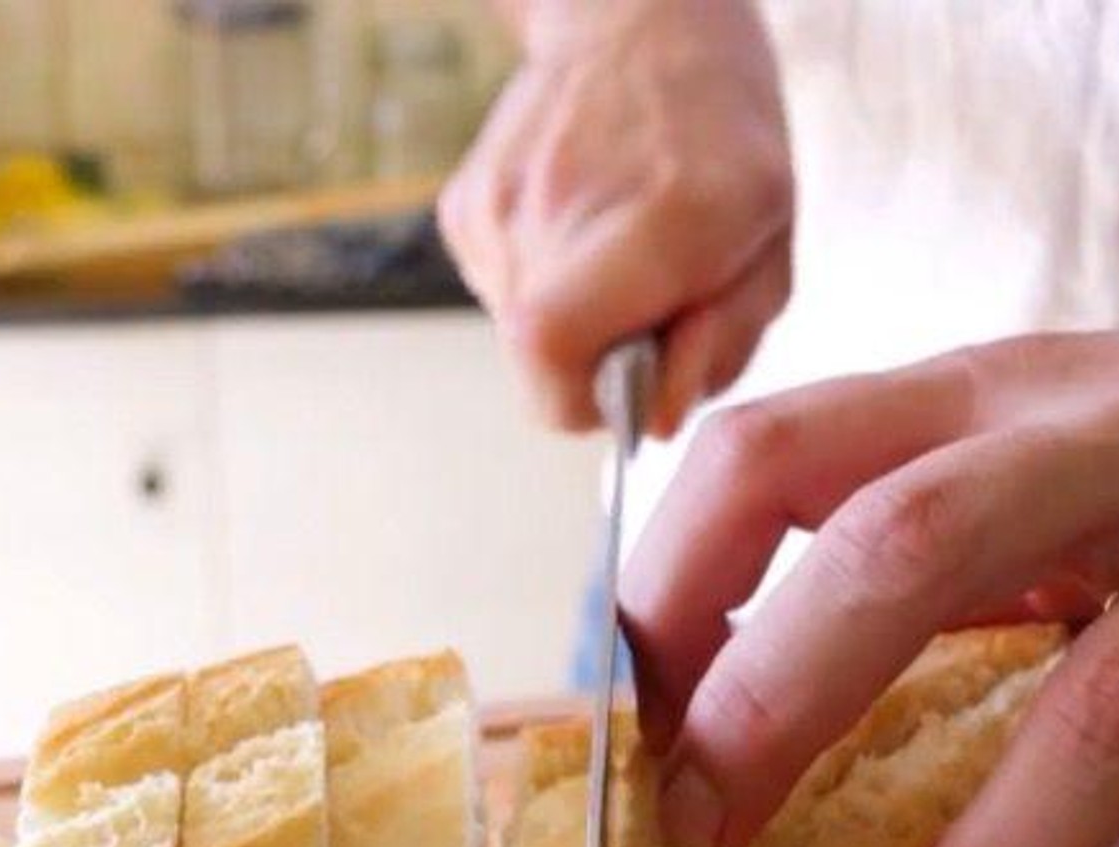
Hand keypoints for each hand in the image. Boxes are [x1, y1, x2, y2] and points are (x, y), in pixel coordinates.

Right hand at [439, 0, 792, 433]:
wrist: (637, 23)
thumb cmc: (722, 138)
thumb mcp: (768, 251)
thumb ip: (718, 348)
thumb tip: (648, 423)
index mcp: (661, 225)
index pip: (559, 371)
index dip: (590, 402)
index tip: (631, 373)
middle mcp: (558, 212)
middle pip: (538, 365)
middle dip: (594, 359)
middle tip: (639, 297)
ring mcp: (495, 208)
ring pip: (518, 330)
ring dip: (570, 315)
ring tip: (610, 247)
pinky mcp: (462, 207)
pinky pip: (500, 288)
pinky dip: (540, 280)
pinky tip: (575, 223)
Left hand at [621, 330, 1118, 846]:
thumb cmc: (1107, 492)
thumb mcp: (990, 479)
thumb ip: (877, 569)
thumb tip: (713, 736)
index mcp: (954, 402)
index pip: (756, 456)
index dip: (669, 593)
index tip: (649, 725)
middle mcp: (1069, 439)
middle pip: (895, 549)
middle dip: (776, 705)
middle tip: (701, 834)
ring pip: (1088, 711)